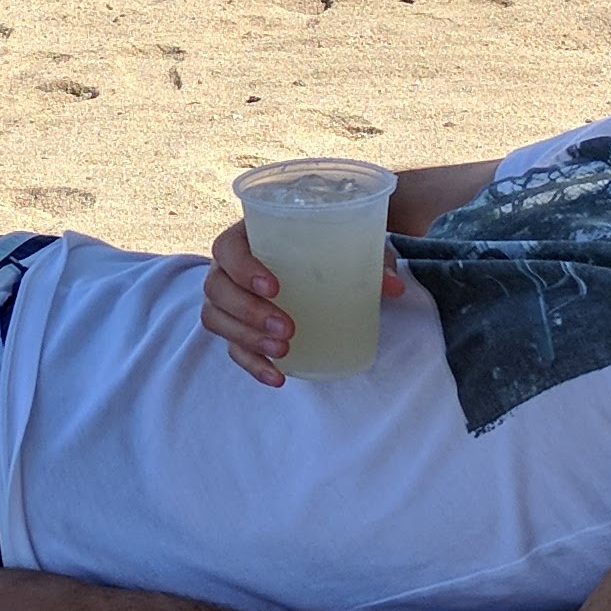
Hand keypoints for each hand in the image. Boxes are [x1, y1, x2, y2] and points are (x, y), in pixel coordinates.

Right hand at [202, 221, 406, 385]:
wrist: (322, 249)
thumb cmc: (329, 240)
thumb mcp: (351, 241)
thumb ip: (371, 257)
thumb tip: (393, 286)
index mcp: (247, 234)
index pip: (227, 249)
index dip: (243, 268)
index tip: (275, 286)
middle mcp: (229, 266)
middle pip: (217, 289)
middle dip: (249, 312)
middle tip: (288, 328)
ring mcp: (230, 297)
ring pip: (216, 318)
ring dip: (247, 338)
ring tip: (283, 350)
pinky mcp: (238, 325)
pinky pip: (232, 346)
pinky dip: (252, 364)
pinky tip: (277, 376)